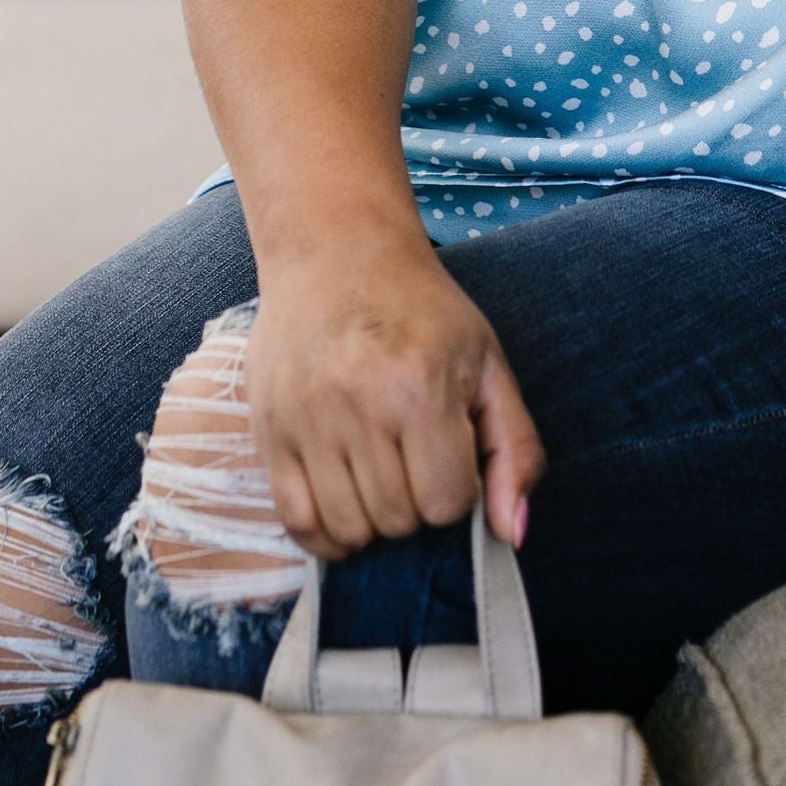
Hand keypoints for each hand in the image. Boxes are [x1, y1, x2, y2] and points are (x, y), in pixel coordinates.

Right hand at [246, 223, 544, 559]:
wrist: (336, 252)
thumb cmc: (422, 311)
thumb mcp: (487, 363)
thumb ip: (515, 449)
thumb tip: (511, 534)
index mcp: (421, 385)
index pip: (447, 503)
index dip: (456, 491)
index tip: (449, 457)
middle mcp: (360, 405)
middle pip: (399, 522)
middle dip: (416, 505)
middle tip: (413, 460)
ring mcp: (307, 420)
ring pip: (350, 530)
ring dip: (373, 521)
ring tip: (379, 475)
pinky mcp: (269, 430)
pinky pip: (297, 523)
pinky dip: (326, 533)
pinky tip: (343, 503)